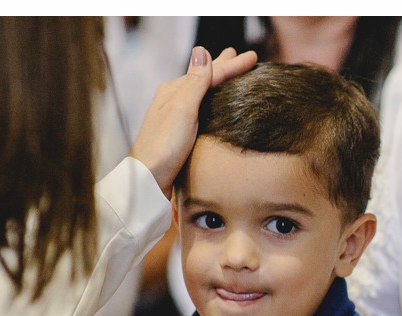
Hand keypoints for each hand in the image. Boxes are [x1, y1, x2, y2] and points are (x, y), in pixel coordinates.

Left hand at [130, 46, 257, 197]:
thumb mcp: (182, 110)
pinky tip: (211, 102)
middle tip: (236, 56)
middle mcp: (172, 99)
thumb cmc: (164, 146)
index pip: (209, 72)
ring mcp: (173, 115)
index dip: (232, 64)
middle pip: (203, 78)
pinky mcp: (177, 132)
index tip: (253, 57)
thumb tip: (201, 51)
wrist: (148, 178)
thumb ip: (194, 83)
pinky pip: (198, 106)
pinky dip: (209, 98)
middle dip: (221, 67)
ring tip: (226, 73)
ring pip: (200, 91)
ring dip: (215, 81)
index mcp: (174, 91)